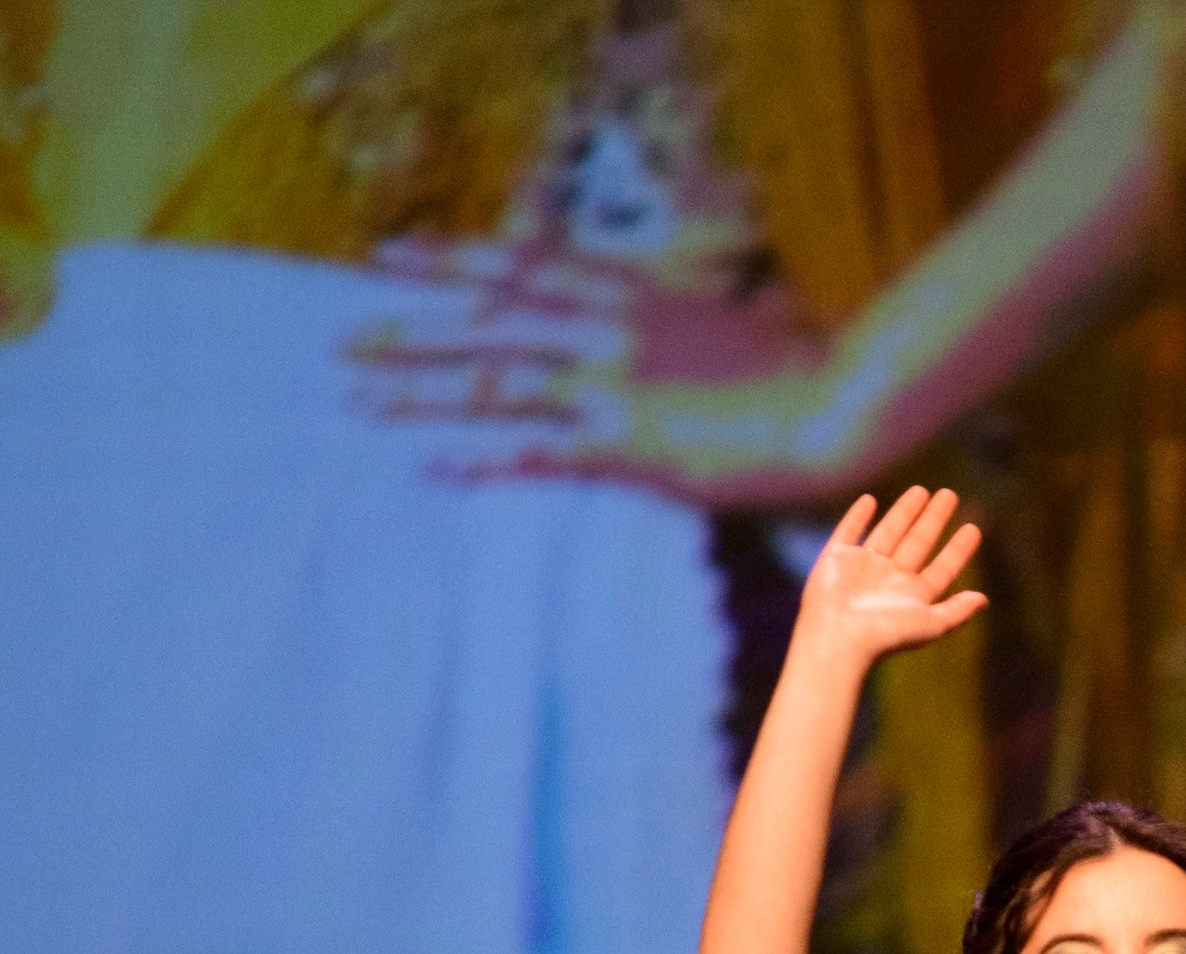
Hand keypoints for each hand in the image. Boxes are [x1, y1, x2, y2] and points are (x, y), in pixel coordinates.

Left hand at [348, 238, 840, 502]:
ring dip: (422, 390)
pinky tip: (429, 467)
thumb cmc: (807, 364)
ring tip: (360, 397)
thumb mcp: (740, 323)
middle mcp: (610, 328)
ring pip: (495, 380)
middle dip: (412, 323)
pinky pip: (537, 452)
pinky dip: (479, 460)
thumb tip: (698, 314)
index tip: (396, 253)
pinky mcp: (627, 446)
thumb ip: (697, 322)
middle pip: (488, 317)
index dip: (454, 257)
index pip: (525, 262)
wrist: (838, 400)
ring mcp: (614, 386)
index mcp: (636, 290)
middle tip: (347, 332)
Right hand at [796, 487, 985, 669]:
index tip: (974, 528)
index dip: (958, 550)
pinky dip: (857, 516)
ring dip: (904, 512)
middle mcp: (889, 580)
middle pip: (918, 542)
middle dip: (934, 519)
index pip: (942, 568)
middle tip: (950, 494)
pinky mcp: (835, 559)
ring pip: (889, 532)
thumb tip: (984, 600)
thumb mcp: (931, 624)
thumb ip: (957, 611)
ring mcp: (862, 568)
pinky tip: (869, 500)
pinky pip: (848, 531)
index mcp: (912, 596)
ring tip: (921, 490)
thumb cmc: (886, 634)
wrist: (838, 637)